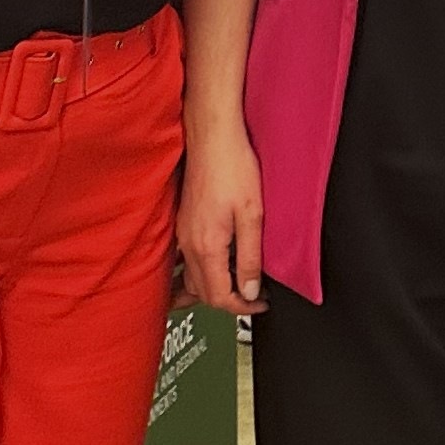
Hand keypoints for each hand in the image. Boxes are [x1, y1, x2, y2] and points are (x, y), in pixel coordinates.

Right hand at [175, 115, 267, 315]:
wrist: (212, 137)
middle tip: (254, 296)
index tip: (260, 303)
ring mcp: (184, 233)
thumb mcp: (253, 215)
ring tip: (236, 286)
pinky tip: (216, 264)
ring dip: (212, 289)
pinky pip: (187, 261)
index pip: (220, 296)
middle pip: (203, 292)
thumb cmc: (234, 167)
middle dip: (229, 301)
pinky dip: (201, 272)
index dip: (242, 307)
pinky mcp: (184, 222)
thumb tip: (250, 290)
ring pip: (191, 279)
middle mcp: (190, 244)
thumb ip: (250, 257)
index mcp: (207, 246)